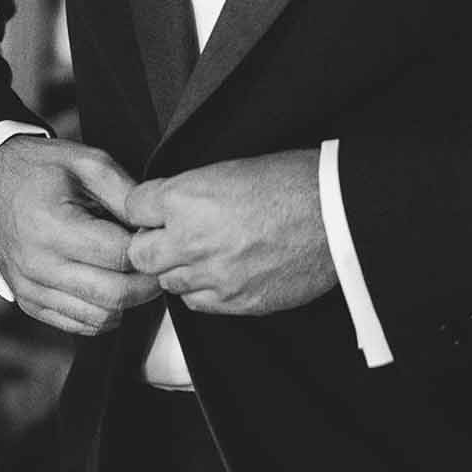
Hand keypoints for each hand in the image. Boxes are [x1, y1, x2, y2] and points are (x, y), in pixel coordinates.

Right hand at [0, 136, 162, 335]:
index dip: (150, 250)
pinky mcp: (28, 302)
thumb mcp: (85, 162)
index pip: (120, 256)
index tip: (160, 238)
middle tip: (158, 263)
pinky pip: (78, 325)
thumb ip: (125, 192)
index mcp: (53, 226)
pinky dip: (103, 314)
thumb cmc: (37, 169)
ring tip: (134, 274)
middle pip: (114, 294)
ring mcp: (30, 288)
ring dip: (128, 302)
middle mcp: (39, 265)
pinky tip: (109, 288)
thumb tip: (155, 223)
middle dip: (148, 283)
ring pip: (99, 317)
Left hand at [124, 151, 335, 317]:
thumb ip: (191, 192)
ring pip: (168, 282)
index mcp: (186, 197)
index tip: (153, 210)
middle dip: (151, 245)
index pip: (133, 207)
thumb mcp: (231, 168)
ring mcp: (212, 275)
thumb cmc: (293, 181)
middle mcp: (190, 240)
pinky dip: (204, 289)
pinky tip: (225, 272)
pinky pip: (197, 303)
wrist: (338, 215)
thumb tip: (170, 207)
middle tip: (172, 237)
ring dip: (180, 268)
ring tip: (206, 253)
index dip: (145, 207)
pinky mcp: (235, 301)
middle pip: (140, 254)